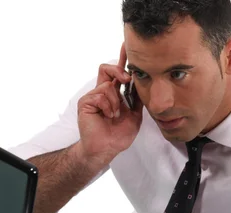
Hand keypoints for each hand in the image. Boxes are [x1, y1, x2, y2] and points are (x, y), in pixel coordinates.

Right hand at [77, 43, 143, 162]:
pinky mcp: (86, 102)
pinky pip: (101, 95)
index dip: (122, 60)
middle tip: (127, 79)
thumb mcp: (135, 115)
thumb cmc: (118, 135)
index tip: (126, 46)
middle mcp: (102, 92)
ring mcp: (93, 96)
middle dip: (119, 70)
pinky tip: (109, 116)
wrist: (106, 148)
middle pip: (107, 69)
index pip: (117, 73)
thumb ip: (136, 100)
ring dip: (116, 101)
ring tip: (115, 115)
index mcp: (113, 94)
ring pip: (108, 85)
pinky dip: (109, 106)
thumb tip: (145, 84)